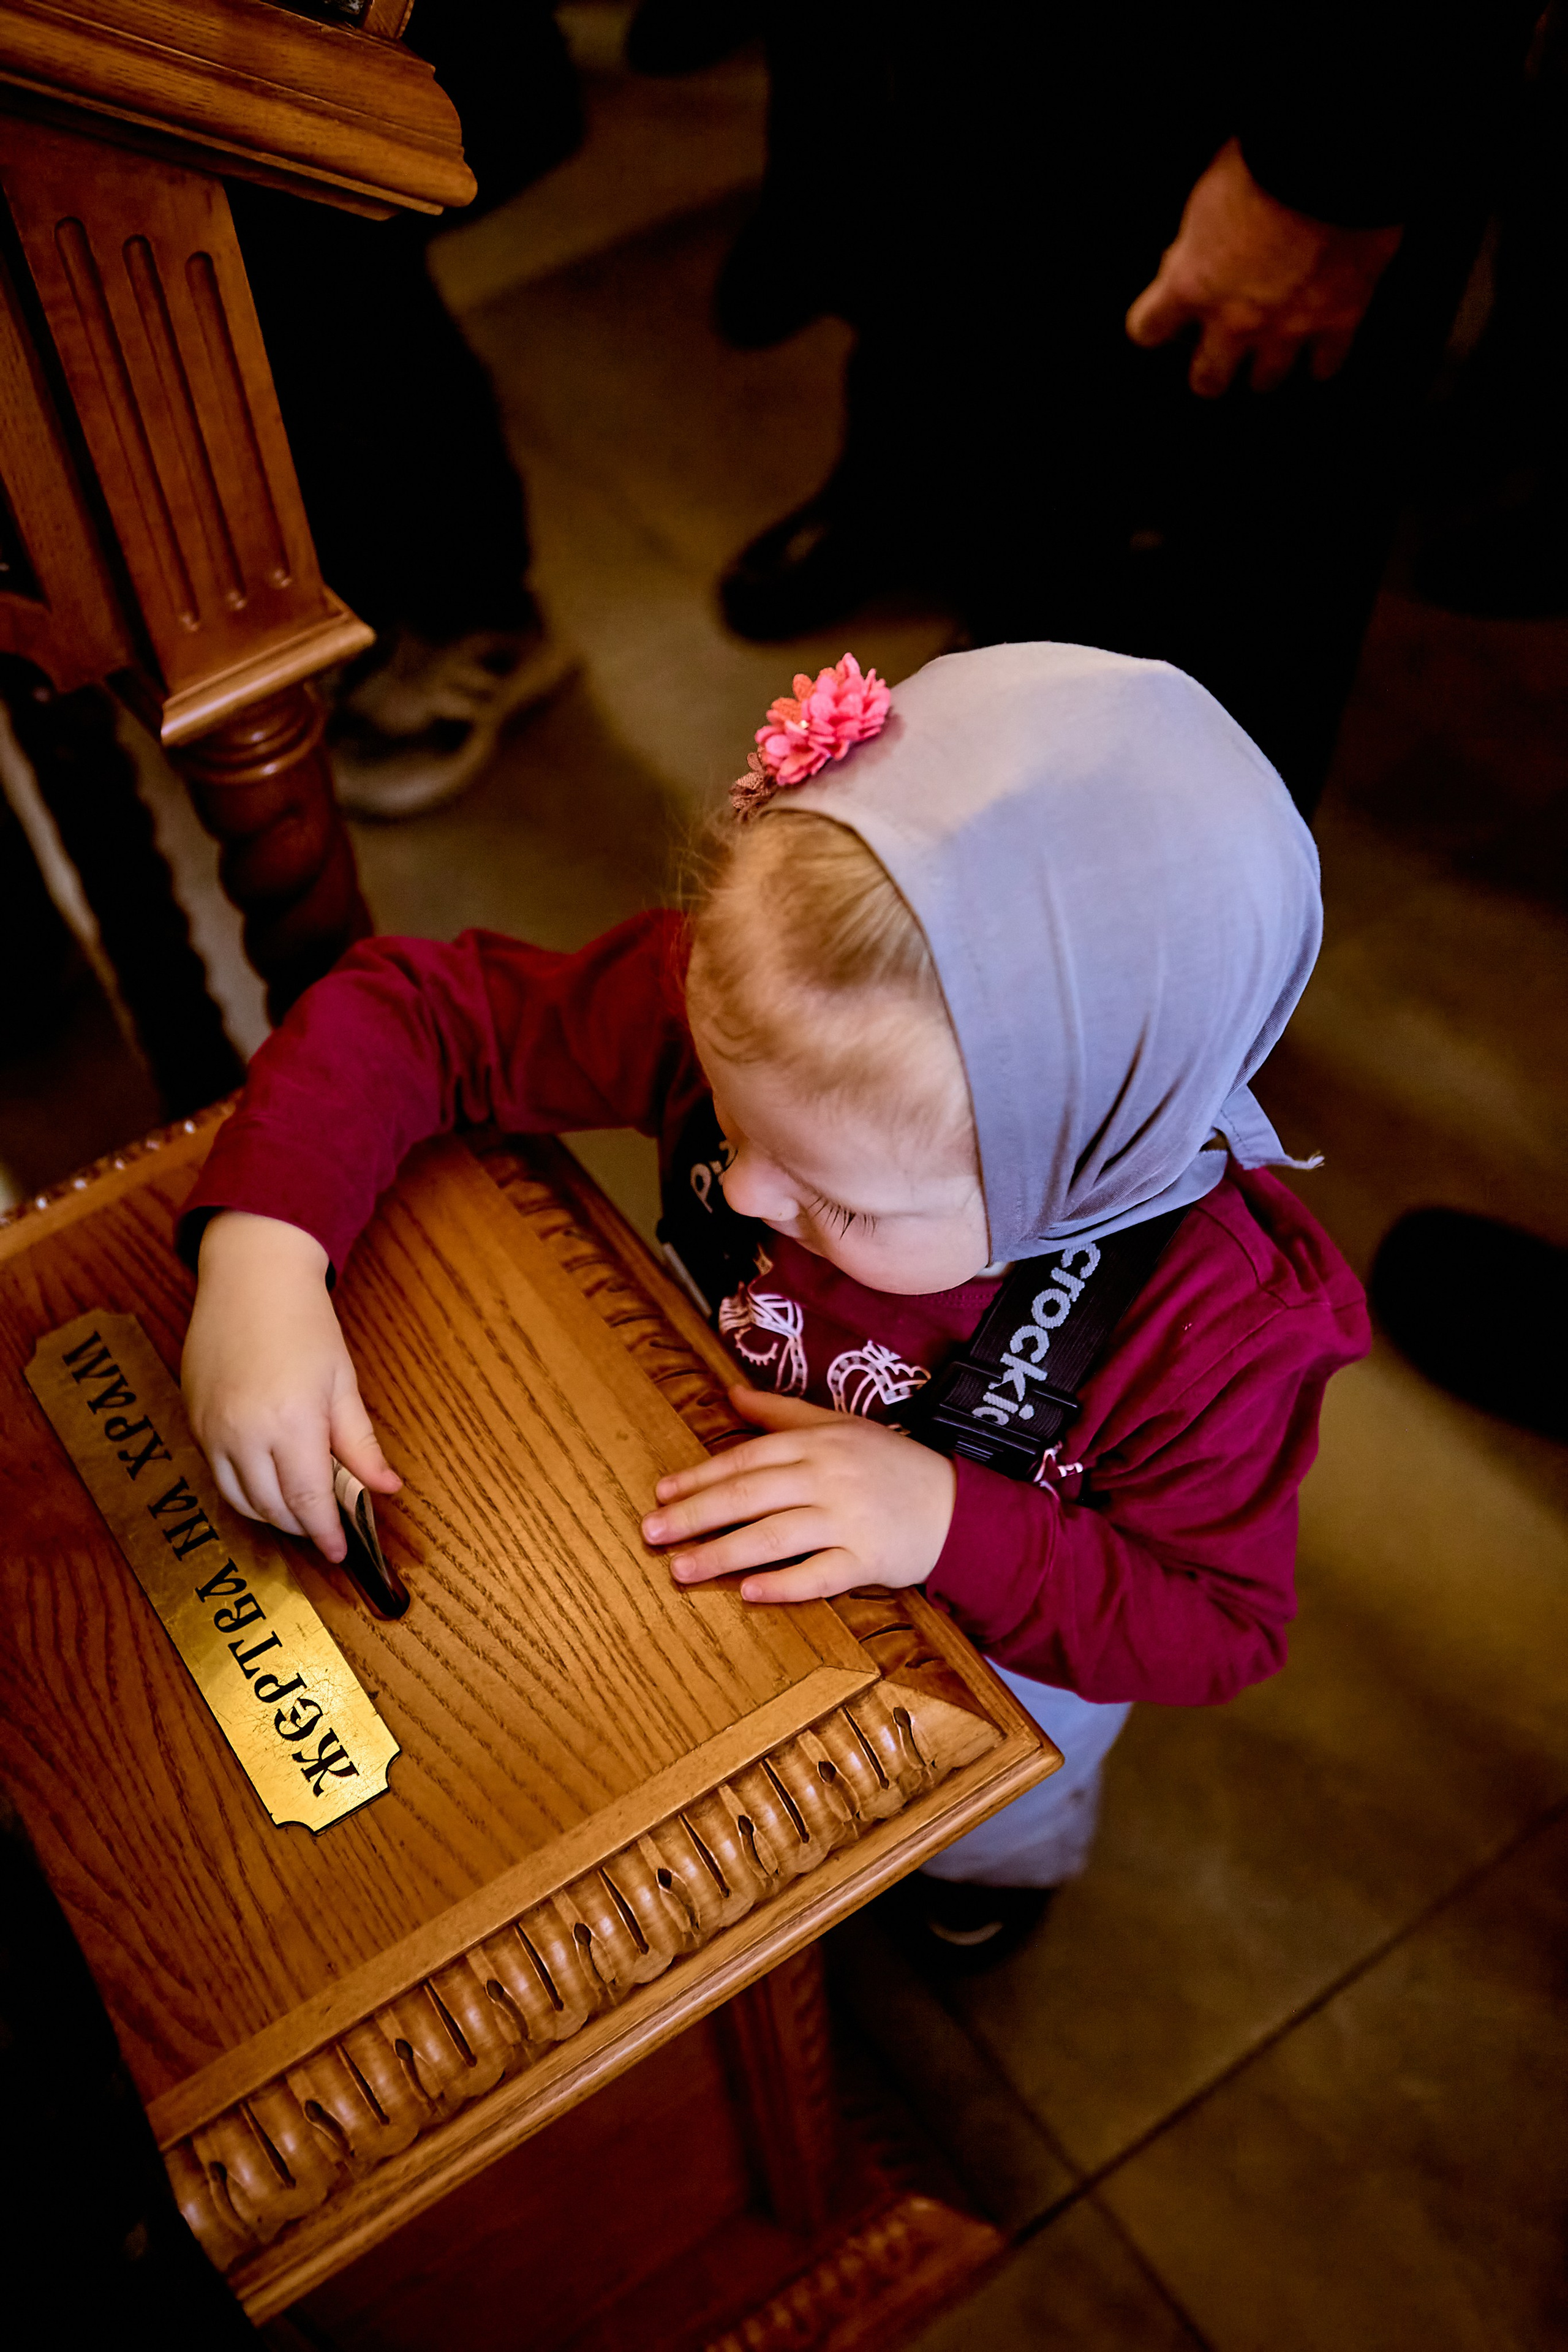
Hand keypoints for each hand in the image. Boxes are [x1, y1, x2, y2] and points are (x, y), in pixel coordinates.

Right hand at [182, 1211, 399, 1561]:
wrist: (251, 1277)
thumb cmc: (305, 1323)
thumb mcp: (343, 1383)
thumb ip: (360, 1443)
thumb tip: (385, 1488)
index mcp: (291, 1424)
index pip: (308, 1502)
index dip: (325, 1534)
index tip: (340, 1552)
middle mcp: (244, 1433)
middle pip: (272, 1508)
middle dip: (302, 1527)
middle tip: (325, 1527)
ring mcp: (212, 1429)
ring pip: (239, 1499)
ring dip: (271, 1513)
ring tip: (299, 1509)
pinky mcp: (193, 1420)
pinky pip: (218, 1474)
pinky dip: (244, 1488)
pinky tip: (267, 1480)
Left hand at [641, 1385, 955, 1604]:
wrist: (956, 1504)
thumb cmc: (888, 1463)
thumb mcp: (838, 1426)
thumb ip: (781, 1413)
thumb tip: (729, 1392)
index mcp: (817, 1443)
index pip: (746, 1458)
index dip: (700, 1477)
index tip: (662, 1495)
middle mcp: (828, 1476)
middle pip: (751, 1495)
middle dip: (697, 1515)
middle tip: (653, 1534)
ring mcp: (849, 1517)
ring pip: (776, 1535)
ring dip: (724, 1554)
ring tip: (682, 1569)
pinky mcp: (868, 1557)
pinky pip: (820, 1573)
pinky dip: (784, 1583)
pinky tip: (748, 1592)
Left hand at [1125, 138, 1401, 396]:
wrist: (1335, 154)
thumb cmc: (1266, 157)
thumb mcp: (1207, 193)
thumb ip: (1196, 240)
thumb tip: (1188, 256)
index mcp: (1192, 282)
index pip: (1148, 328)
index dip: (1155, 323)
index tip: (1164, 317)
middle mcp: (1235, 319)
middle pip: (1207, 379)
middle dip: (1209, 371)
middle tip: (1216, 358)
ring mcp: (1288, 327)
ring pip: (1266, 380)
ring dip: (1265, 369)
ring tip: (1271, 355)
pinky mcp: (1340, 319)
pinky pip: (1325, 365)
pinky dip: (1322, 361)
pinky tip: (1321, 354)